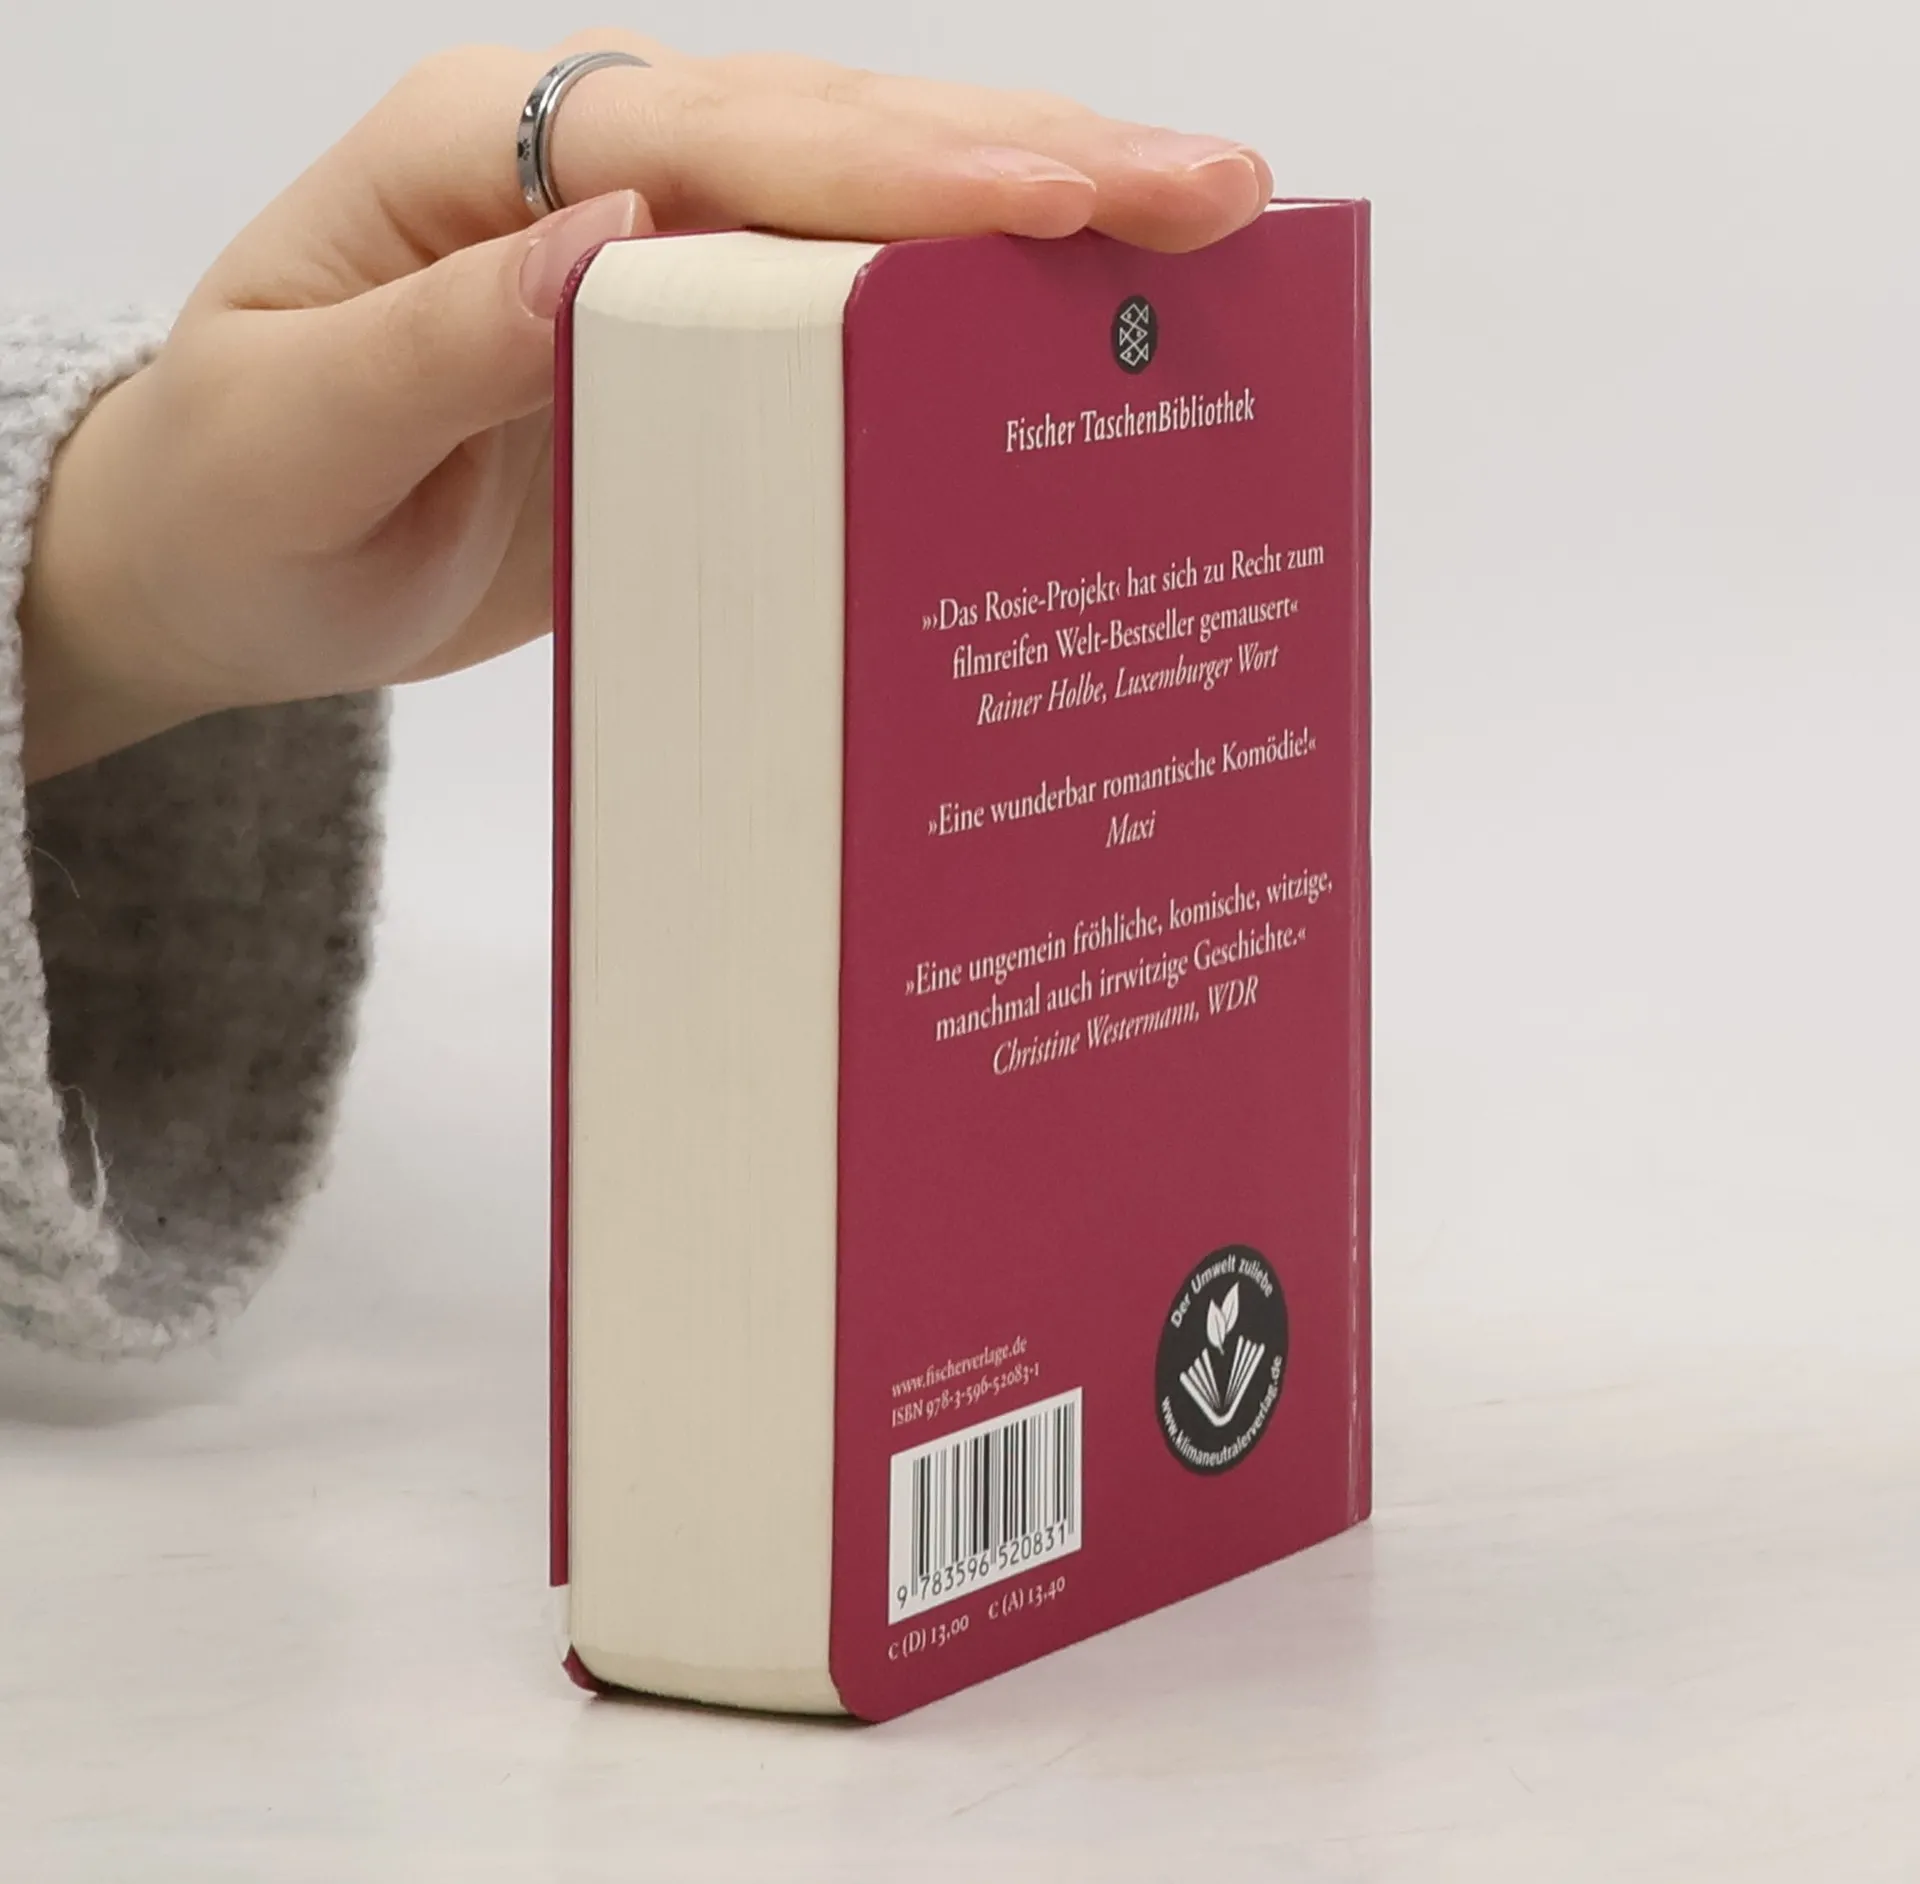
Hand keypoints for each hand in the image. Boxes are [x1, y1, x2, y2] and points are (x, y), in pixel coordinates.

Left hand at [19, 34, 1271, 779]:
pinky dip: (974, 311)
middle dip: (1036, 158)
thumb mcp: (299, 427)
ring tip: (1202, 223)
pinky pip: (856, 312)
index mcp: (489, 155)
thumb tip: (614, 242)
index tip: (1059, 200)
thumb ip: (449, 338)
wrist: (230, 567)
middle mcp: (596, 172)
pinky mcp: (700, 346)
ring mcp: (663, 253)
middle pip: (840, 137)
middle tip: (1218, 189)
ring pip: (874, 205)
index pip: (725, 136)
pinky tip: (1078, 325)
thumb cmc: (238, 499)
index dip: (900, 170)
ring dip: (1041, 211)